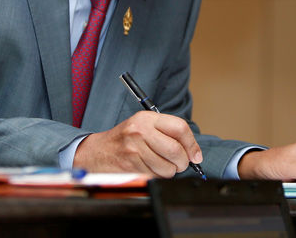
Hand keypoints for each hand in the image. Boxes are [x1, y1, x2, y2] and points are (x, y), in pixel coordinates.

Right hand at [74, 111, 202, 176]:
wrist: (99, 151)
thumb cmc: (126, 138)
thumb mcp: (144, 125)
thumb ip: (168, 133)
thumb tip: (194, 152)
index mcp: (147, 118)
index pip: (179, 128)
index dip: (192, 144)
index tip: (196, 155)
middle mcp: (140, 131)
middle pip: (176, 150)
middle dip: (183, 162)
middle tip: (180, 163)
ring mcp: (135, 149)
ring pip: (168, 168)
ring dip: (170, 171)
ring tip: (162, 165)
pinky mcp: (132, 166)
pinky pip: (156, 176)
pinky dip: (158, 176)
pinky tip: (150, 168)